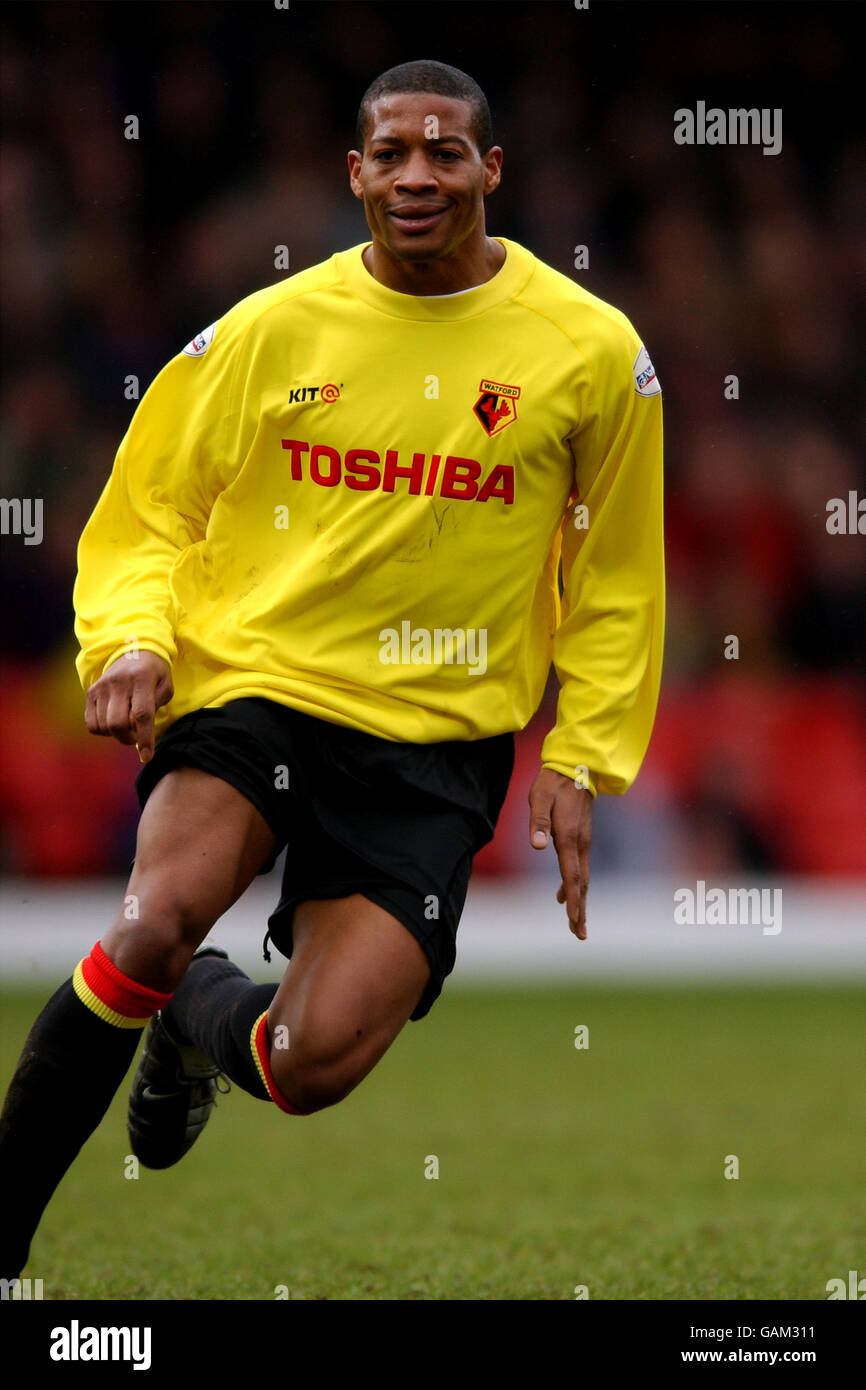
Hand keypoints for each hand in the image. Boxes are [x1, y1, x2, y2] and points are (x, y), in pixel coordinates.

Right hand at [84, 650, 173, 763]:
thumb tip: (143, 733)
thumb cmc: (154, 673)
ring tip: (128, 725)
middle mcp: (119, 681)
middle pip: (118, 724)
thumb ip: (157, 707)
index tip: (146, 756)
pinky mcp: (91, 692)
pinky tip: (113, 721)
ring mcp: (102, 686)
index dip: (144, 738)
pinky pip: (92, 724)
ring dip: (118, 734)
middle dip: (129, 738)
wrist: (132, 651)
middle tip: (137, 735)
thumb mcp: (166, 685)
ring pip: (104, 726)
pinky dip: (103, 731)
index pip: (141, 714)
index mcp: (142, 678)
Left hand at [528, 768, 592, 938]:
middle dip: (580, 909)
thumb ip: (538, 822)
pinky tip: (563, 895)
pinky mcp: (581, 839)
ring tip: (575, 922)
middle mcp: (579, 843)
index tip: (574, 919)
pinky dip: (575, 885)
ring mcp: (583, 842)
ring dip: (579, 901)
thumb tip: (537, 846)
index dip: (572, 899)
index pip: (572, 875)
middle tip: (579, 933)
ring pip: (582, 878)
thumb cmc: (553, 783)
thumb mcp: (539, 799)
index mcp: (568, 837)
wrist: (576, 768)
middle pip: (581, 883)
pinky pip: (579, 868)